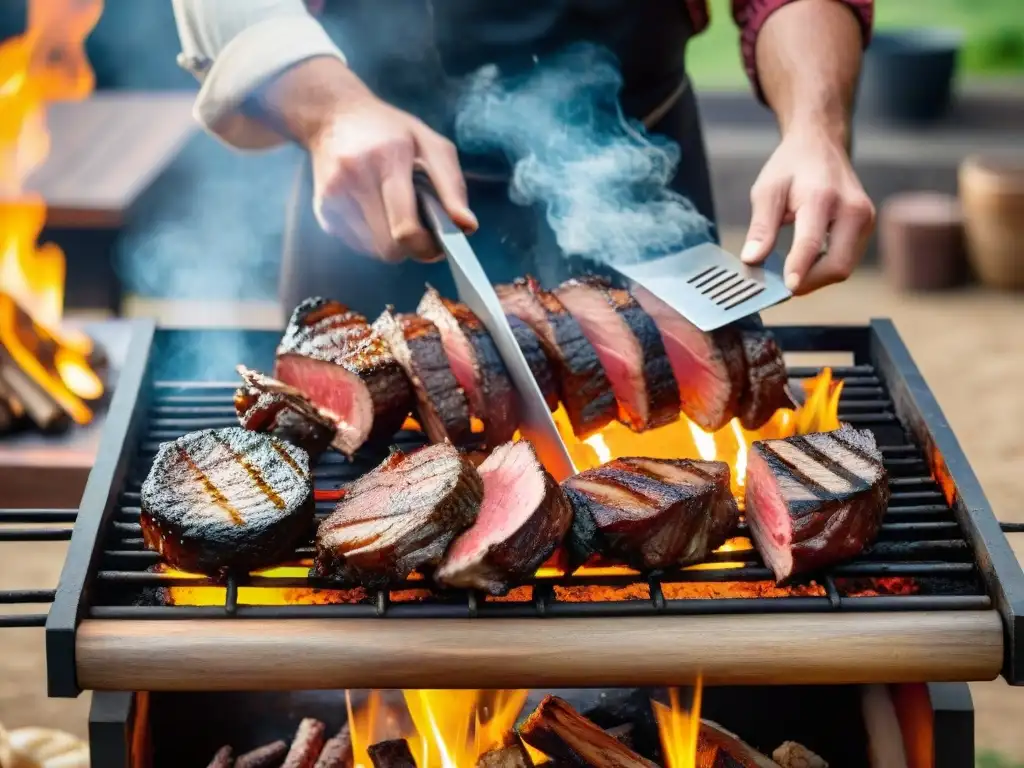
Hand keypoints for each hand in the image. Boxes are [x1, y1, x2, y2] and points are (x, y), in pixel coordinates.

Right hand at [309, 93, 477, 262]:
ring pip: (373, 251)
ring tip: (396, 212)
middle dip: (411, 248)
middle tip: (422, 230)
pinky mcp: (322, 210)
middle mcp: (354, 178)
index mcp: (387, 158)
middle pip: (389, 248)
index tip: (439, 244)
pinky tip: (376, 211)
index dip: (426, 247)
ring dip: (392, 242)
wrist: (332, 115)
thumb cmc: (390, 130)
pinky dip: (373, 237)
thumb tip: (467, 227)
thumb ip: (452, 186)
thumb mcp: (431, 144)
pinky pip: (357, 245)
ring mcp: (333, 196)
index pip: (405, 228)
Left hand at [740, 126, 874, 294]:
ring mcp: (865, 219)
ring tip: (791, 272)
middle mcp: (852, 209)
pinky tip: (806, 263)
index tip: (787, 289)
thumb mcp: (767, 191)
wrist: (821, 145)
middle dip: (809, 282)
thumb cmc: (791, 166)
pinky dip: (825, 268)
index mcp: (822, 197)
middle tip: (782, 286)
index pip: (812, 242)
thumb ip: (761, 227)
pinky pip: (847, 259)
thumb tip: (751, 259)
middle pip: (837, 265)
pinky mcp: (866, 226)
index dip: (799, 269)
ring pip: (844, 267)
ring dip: (816, 277)